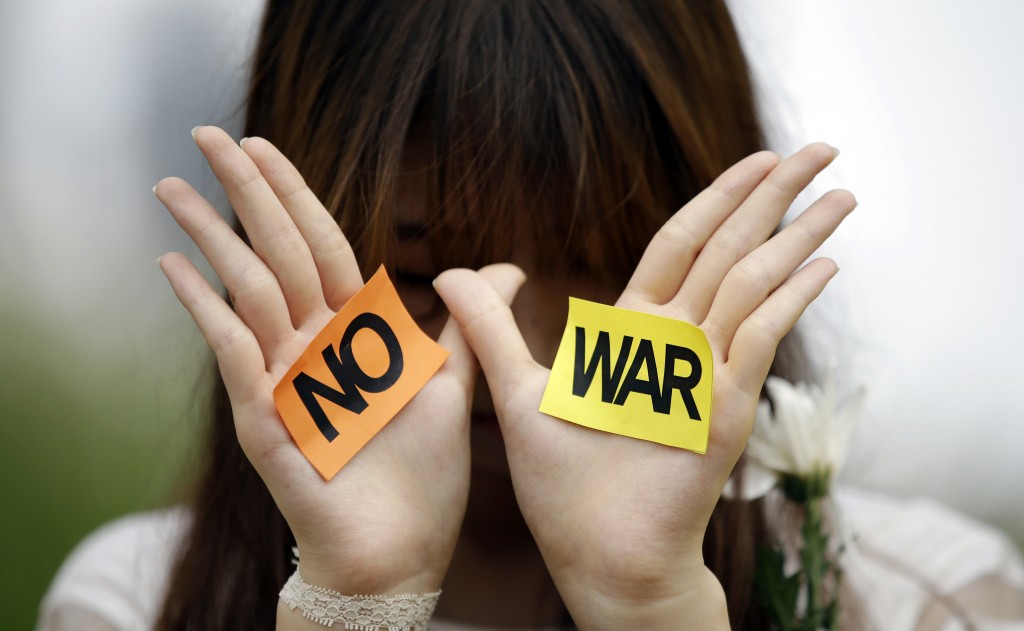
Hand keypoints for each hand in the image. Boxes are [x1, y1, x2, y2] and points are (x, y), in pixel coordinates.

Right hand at [155, 127, 518, 595]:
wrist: (401, 551)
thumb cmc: (422, 474)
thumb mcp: (450, 382)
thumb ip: (468, 323)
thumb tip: (507, 266)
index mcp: (353, 334)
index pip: (319, 246)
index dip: (293, 194)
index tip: (262, 146)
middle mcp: (311, 347)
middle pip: (276, 252)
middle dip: (244, 192)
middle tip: (206, 133)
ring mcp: (282, 380)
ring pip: (246, 291)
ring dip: (211, 236)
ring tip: (172, 186)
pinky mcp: (266, 420)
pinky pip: (234, 355)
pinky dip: (206, 311)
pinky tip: (177, 267)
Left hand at [433, 144, 854, 627]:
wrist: (600, 558)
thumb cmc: (563, 487)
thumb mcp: (517, 392)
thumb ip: (490, 328)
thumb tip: (452, 270)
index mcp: (636, 334)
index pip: (682, 246)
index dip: (717, 199)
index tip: (758, 161)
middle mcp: (680, 345)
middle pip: (730, 249)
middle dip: (774, 197)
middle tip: (822, 148)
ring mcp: (709, 375)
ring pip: (755, 284)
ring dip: (798, 235)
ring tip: (842, 192)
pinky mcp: (724, 411)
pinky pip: (759, 342)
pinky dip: (791, 301)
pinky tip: (822, 266)